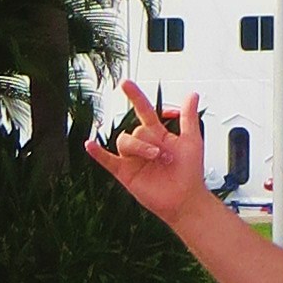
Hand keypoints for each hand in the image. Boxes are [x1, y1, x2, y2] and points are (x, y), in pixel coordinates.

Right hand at [86, 85, 209, 229]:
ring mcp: (132, 158)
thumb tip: (192, 94)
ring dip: (138, 147)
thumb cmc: (190, 172)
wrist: (185, 199)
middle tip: (164, 154)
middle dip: (148, 139)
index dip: (135, 96)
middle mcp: (143, 144)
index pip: (143, 110)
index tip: (126, 84)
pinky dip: (97, 153)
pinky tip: (90, 145)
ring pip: (123, 141)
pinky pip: (107, 159)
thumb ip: (189, 117)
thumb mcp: (192, 140)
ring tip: (154, 157)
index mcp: (158, 134)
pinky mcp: (125, 172)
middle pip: (134, 129)